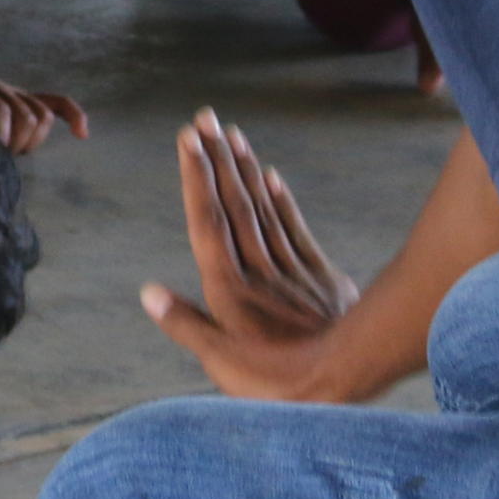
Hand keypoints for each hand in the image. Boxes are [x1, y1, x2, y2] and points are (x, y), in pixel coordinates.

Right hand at [0, 76, 90, 155]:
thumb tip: (28, 149)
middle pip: (43, 116)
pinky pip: (1, 111)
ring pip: (26, 118)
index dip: (74, 116)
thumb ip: (15, 137)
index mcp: (20, 100)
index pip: (57, 103)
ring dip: (16, 142)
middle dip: (32, 141)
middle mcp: (11, 90)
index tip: (83, 136)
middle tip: (10, 153)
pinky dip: (3, 133)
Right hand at [140, 108, 366, 399]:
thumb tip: (148, 292)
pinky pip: (294, 228)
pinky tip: (272, 175)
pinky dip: (281, 199)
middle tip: (205, 118)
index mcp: (229, 286)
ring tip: (232, 134)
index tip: (188, 139)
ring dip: (245, 169)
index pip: (208, 221)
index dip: (197, 178)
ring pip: (263, 208)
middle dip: (217, 159)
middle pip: (234, 204)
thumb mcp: (221, 363)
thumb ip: (185, 324)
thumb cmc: (278, 380)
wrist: (349, 381)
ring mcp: (291, 269)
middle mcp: (258, 268)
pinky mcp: (319, 276)